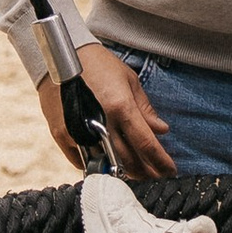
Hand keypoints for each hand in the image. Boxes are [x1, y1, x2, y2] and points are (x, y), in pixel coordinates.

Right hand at [39, 42, 172, 178]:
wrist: (61, 55)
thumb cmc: (98, 65)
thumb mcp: (129, 81)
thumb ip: (145, 109)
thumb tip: (161, 130)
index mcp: (120, 107)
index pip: (146, 144)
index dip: (161, 161)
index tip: (170, 171)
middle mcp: (101, 122)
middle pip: (128, 160)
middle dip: (146, 172)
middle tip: (156, 177)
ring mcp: (79, 131)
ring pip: (107, 164)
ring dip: (124, 172)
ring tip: (137, 174)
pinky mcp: (62, 135)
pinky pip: (83, 160)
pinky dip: (99, 165)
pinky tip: (109, 165)